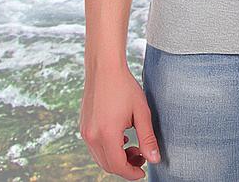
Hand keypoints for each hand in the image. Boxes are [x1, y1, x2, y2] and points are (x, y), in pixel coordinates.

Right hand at [79, 63, 161, 179]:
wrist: (104, 67)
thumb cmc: (125, 86)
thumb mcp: (141, 112)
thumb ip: (148, 138)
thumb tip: (155, 159)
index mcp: (106, 134)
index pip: (118, 166)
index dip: (132, 173)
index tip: (143, 171)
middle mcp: (91, 136)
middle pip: (108, 165)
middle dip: (126, 166)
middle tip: (141, 156)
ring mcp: (85, 131)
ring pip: (100, 157)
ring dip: (117, 158)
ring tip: (133, 145)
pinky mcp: (83, 126)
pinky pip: (95, 147)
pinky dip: (108, 149)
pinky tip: (121, 137)